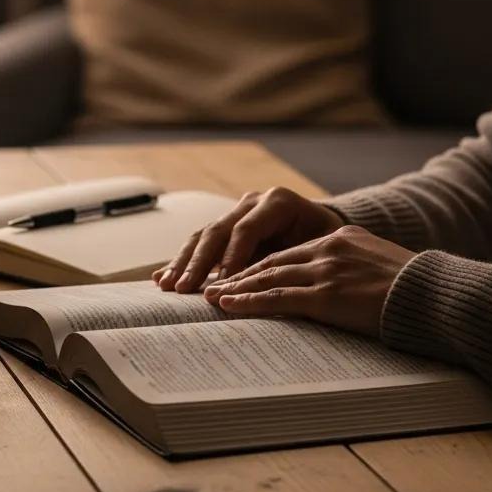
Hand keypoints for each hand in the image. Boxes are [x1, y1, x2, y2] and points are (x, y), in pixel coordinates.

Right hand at [154, 187, 345, 292]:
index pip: (247, 229)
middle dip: (199, 262)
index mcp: (278, 202)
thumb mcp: (324, 248)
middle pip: (218, 231)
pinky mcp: (225, 229)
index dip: (231, 257)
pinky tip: (161, 277)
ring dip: (183, 262)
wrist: (326, 230)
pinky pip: (199, 243)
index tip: (221, 284)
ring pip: (203, 236)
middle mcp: (252, 202)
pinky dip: (181, 261)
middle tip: (184, 288)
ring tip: (167, 285)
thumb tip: (283, 289)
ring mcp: (235, 213)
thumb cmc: (330, 244)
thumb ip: (301, 260)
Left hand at [201, 225, 415, 336]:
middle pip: (271, 261)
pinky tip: (228, 306)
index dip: (259, 265)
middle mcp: (328, 249)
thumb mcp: (380, 267)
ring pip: (267, 277)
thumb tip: (341, 287)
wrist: (435, 295)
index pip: (289, 253)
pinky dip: (249, 302)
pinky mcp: (327, 295)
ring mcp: (326, 271)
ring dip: (235, 288)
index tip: (237, 276)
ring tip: (209, 297)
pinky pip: (278, 298)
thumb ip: (354, 269)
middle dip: (237, 275)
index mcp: (340, 239)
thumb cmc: (416, 289)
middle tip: (211, 284)